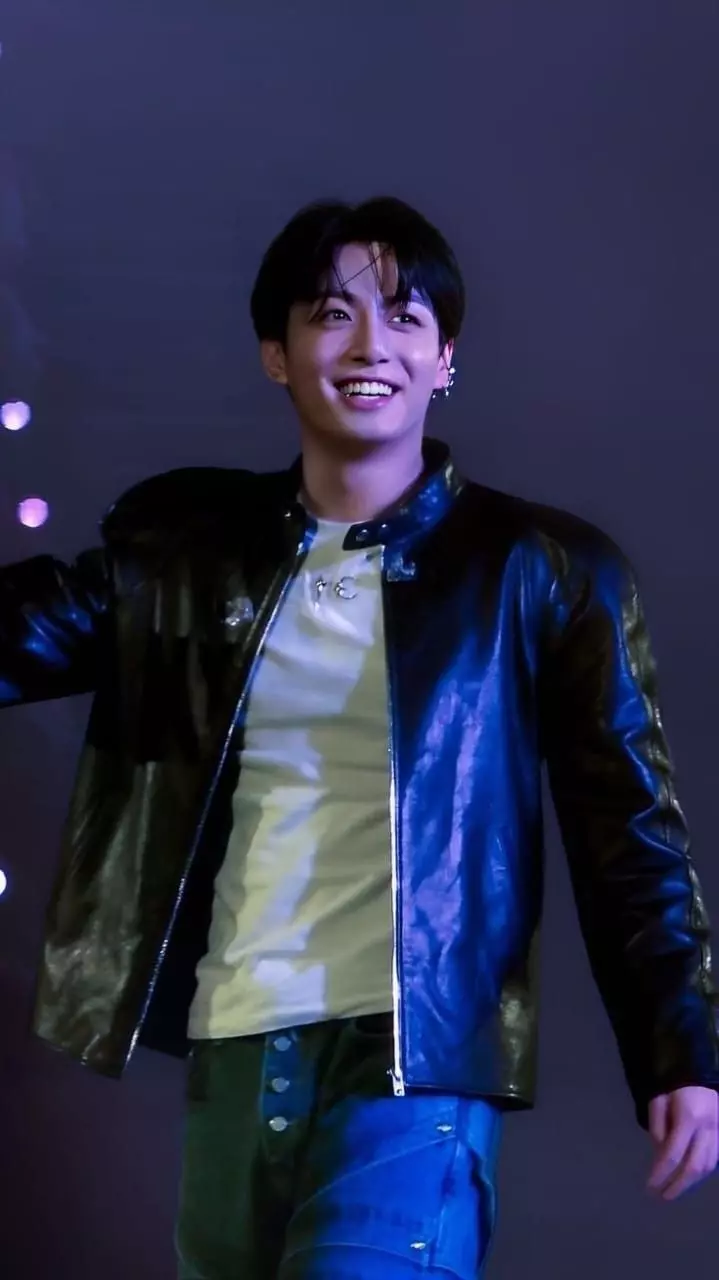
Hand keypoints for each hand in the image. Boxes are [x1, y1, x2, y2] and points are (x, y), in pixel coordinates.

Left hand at [647, 1086, 717, 1200]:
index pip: (673, 1154)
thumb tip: (659, 1156)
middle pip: (694, 1166)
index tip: (649, 1187)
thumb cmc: (674, 1086)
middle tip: (662, 1197)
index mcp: (689, 1118)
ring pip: (708, 1167)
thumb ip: (657, 1127)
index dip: (661, 1173)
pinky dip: (702, 1173)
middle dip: (677, 1185)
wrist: (698, 1072)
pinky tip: (690, 1178)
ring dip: (690, 1183)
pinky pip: (715, 1160)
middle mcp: (708, 1128)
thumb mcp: (658, 1101)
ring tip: (674, 1190)